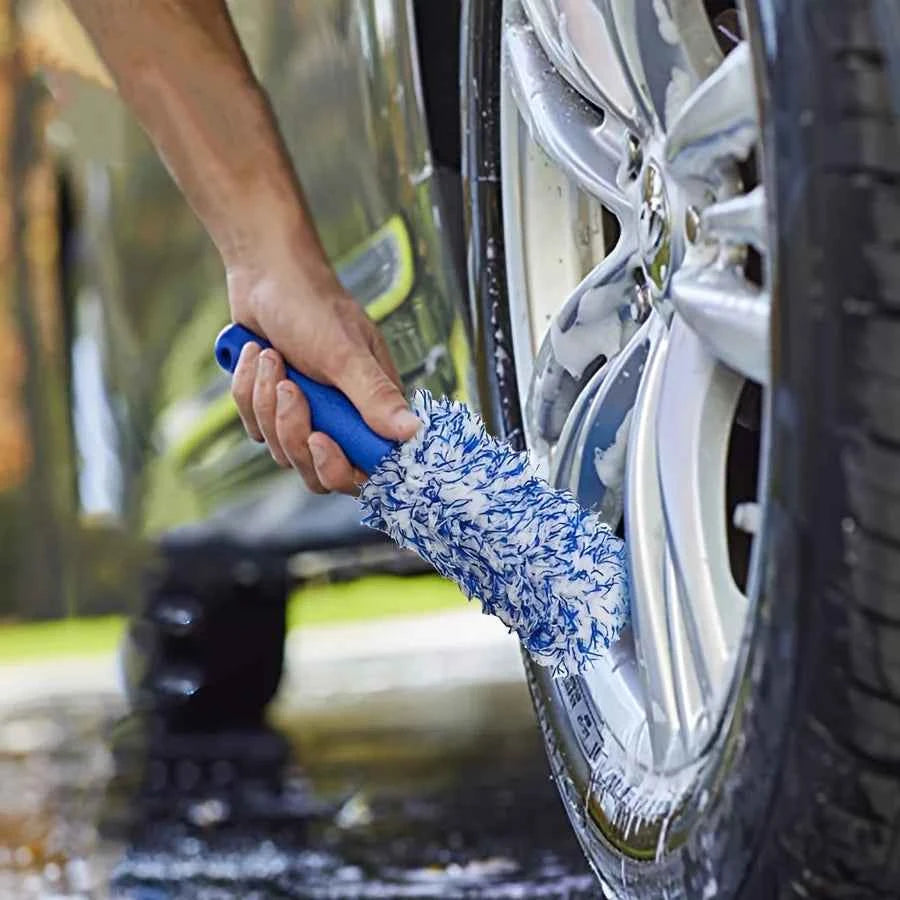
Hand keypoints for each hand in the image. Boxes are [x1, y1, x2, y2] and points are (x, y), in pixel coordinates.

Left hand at [226, 259, 419, 494]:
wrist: (265, 276)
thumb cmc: (312, 307)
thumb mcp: (346, 354)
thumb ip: (376, 397)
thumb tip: (413, 433)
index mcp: (372, 409)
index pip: (365, 470)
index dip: (340, 468)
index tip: (320, 438)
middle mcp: (342, 420)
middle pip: (317, 471)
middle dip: (293, 431)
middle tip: (291, 388)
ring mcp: (307, 417)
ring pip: (281, 450)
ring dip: (267, 403)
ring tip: (273, 357)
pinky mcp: (274, 410)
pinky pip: (254, 427)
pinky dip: (249, 391)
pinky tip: (256, 356)